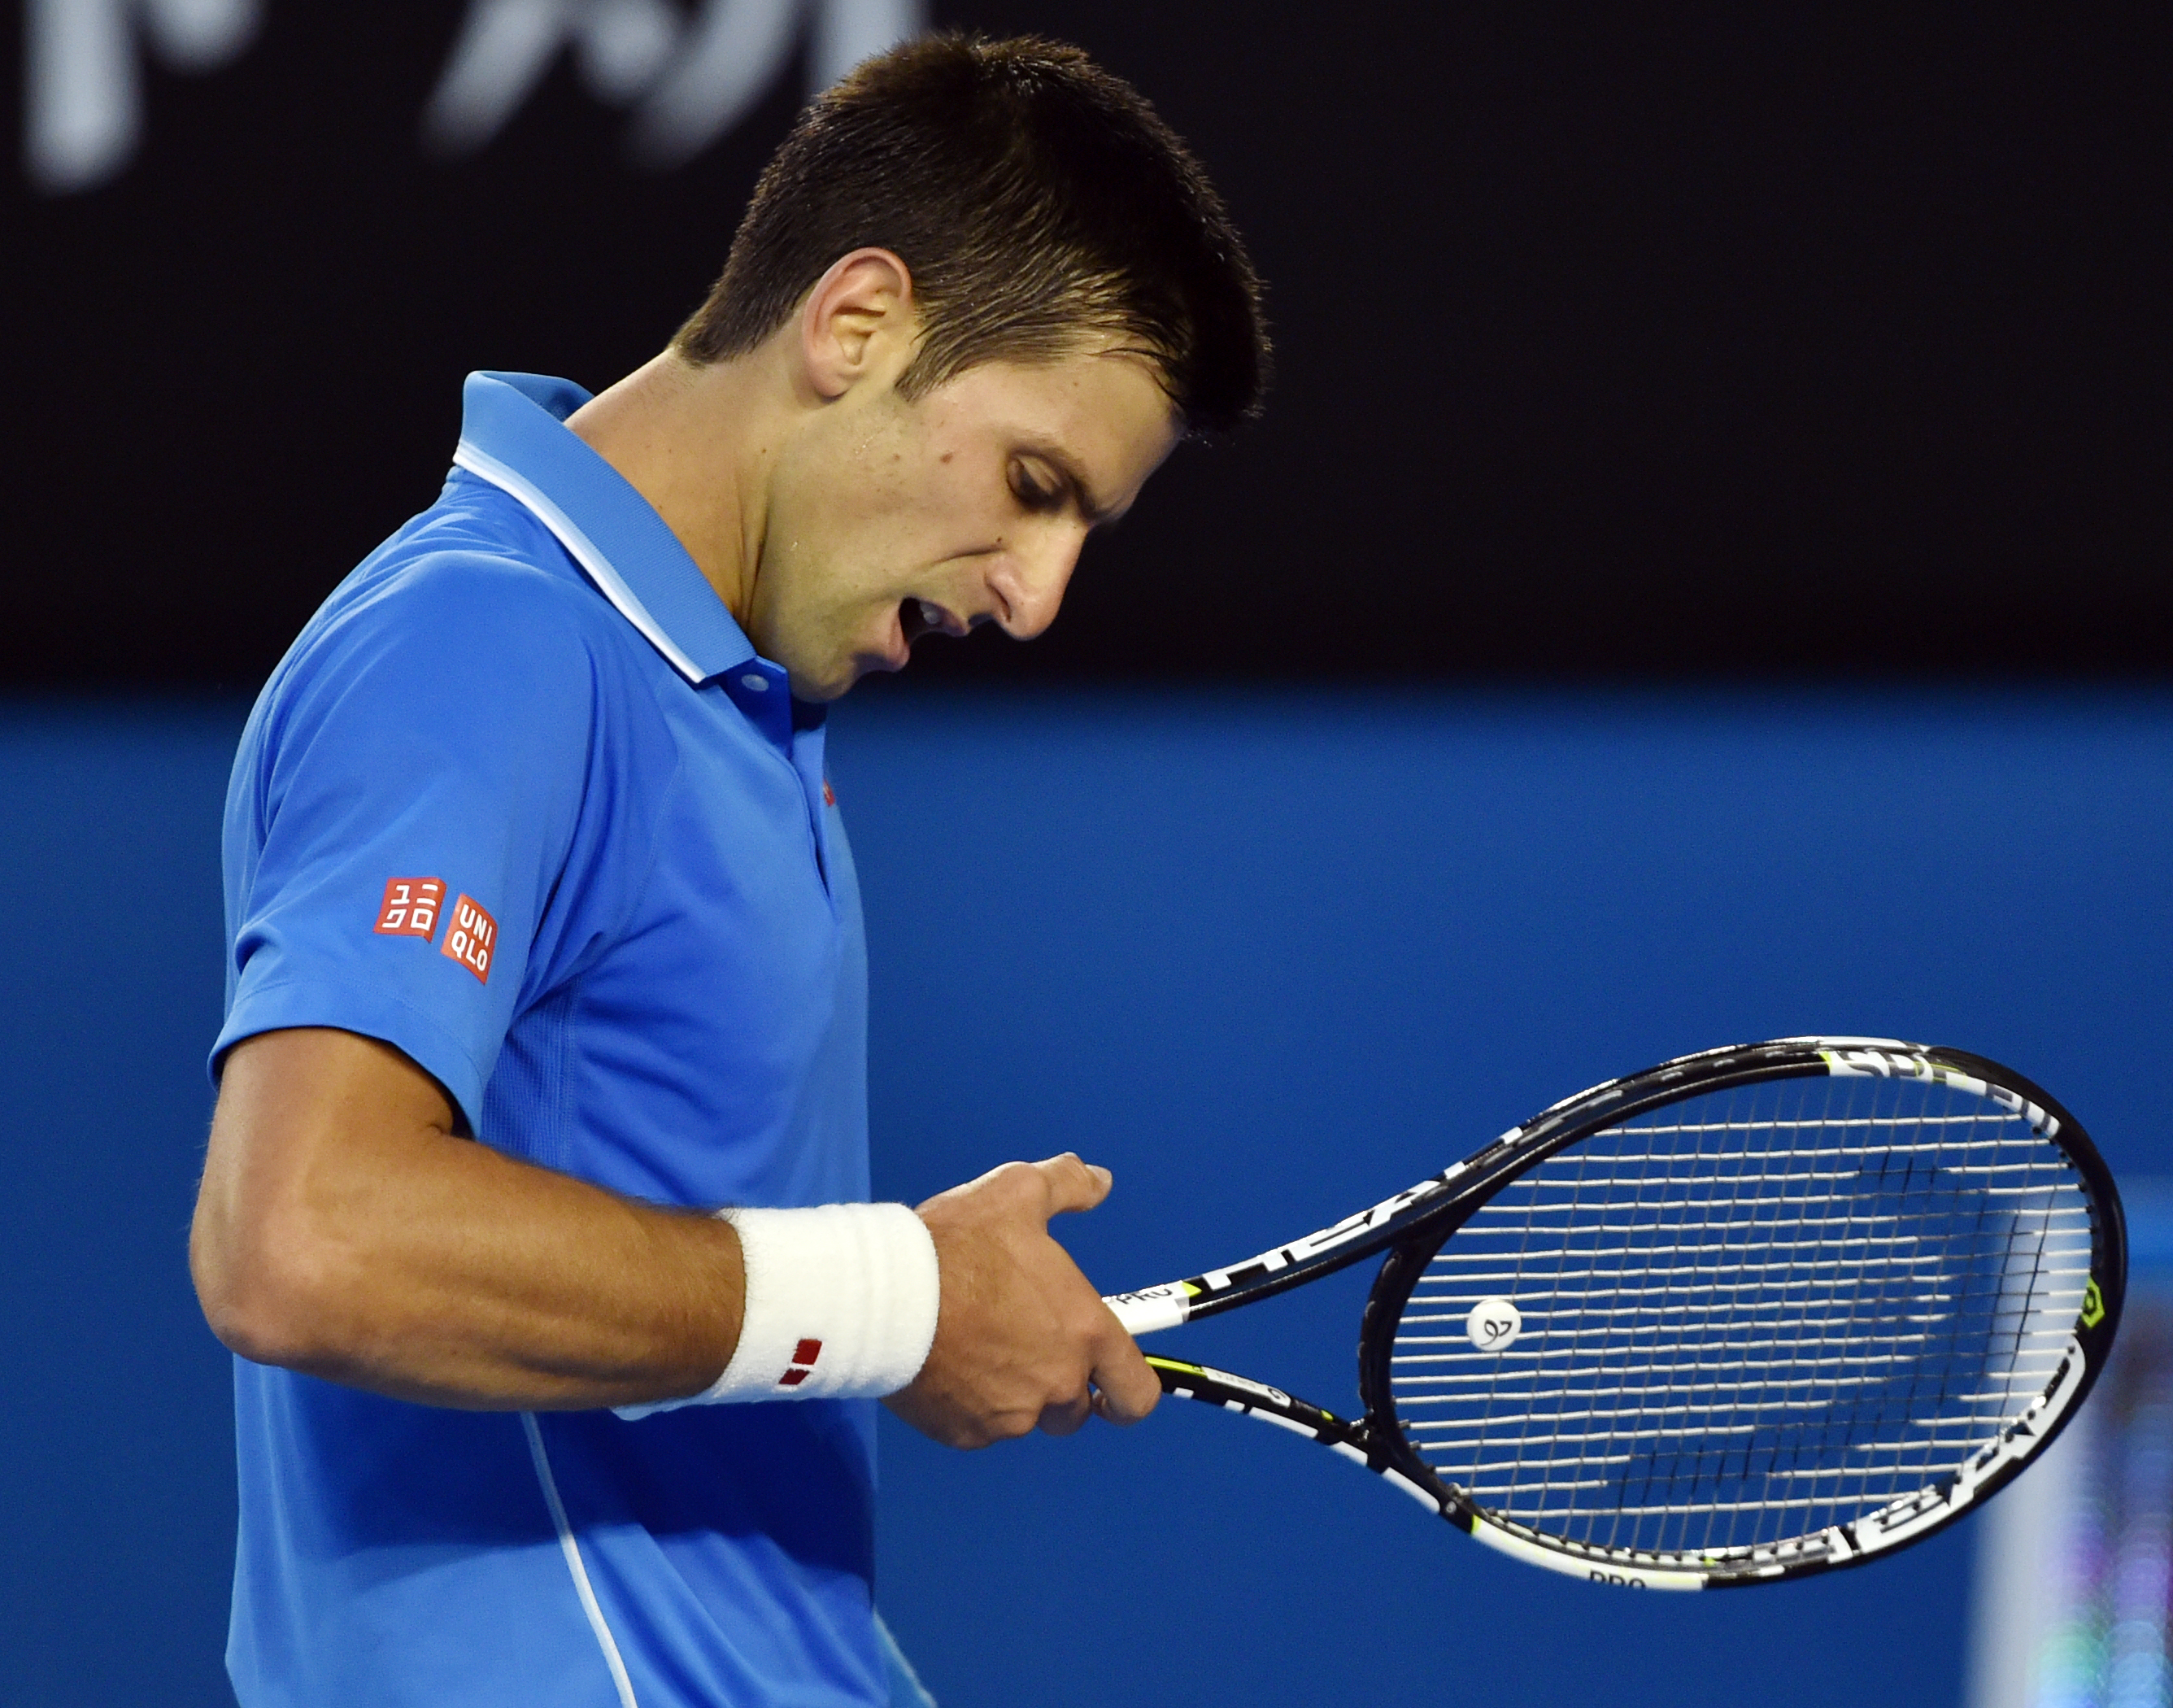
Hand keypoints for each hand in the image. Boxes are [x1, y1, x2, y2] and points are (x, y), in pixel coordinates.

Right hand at [884, 1153, 1158, 1448]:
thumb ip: (1069, 1185)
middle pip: (1075, 1408)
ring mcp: (1010, 1416)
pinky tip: (946, 1363)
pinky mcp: (964, 1433)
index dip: (1130, 1394)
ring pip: (1024, 1416)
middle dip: (1057, 1384)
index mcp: (1084, 1333)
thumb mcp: (1019, 1192)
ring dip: (1013, 1393)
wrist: (885, 1297)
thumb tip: (1100, 1181)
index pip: (1137, 1394)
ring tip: (975, 1345)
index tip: (1113, 1389)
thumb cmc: (958, 1244)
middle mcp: (1056, 1384)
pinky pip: (979, 1426)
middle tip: (1023, 1344)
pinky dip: (969, 1404)